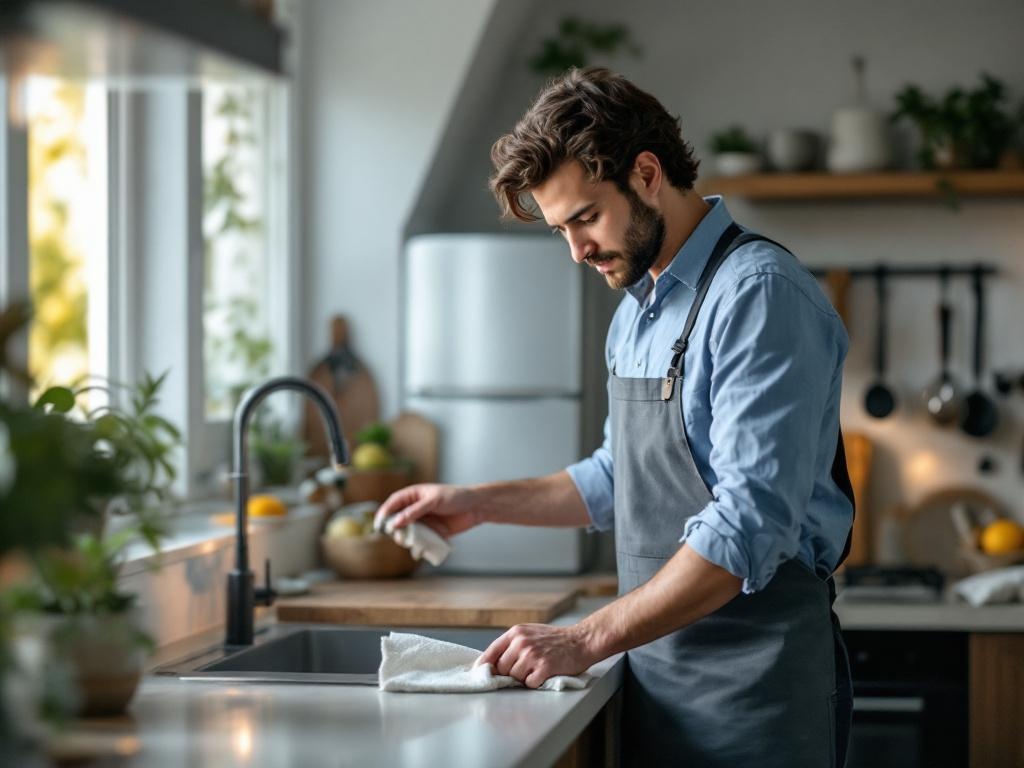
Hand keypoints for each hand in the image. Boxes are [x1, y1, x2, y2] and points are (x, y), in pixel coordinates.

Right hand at [374, 483, 479, 538]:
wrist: (476, 507)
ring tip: (410, 542)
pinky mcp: (432, 533)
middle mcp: (415, 510)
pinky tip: (418, 551)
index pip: (393, 503)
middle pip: (397, 520)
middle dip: (395, 529)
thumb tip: (396, 522)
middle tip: (398, 535)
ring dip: (406, 539)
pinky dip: (418, 547)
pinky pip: (420, 542)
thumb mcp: (434, 501)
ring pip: (408, 533)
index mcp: (413, 496)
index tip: (380, 524)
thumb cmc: (455, 497)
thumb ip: (415, 511)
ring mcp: (424, 522)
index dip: (384, 512)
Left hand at [478, 623, 597, 688]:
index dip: (485, 666)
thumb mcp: (530, 633)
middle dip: (511, 673)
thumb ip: (513, 644)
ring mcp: (533, 655)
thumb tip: (493, 663)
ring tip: (537, 669)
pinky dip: (535, 683)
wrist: (581, 640)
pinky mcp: (544, 667)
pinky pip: (529, 684)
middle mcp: (522, 642)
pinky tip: (544, 674)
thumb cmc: (556, 639)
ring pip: (515, 677)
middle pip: (502, 668)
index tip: (481, 674)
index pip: (492, 652)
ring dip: (524, 678)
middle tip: (525, 669)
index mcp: (516, 633)